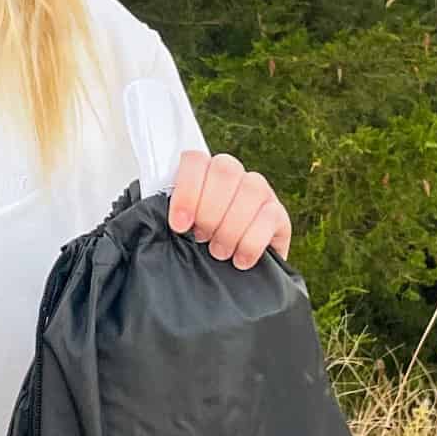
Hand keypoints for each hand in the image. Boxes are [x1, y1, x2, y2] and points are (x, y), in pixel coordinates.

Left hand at [166, 151, 291, 268]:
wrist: (229, 275)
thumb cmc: (199, 248)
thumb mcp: (180, 231)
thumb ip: (172, 218)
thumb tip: (156, 221)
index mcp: (203, 173)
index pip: (195, 160)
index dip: (187, 191)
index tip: (179, 225)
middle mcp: (233, 175)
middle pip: (225, 171)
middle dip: (209, 211)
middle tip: (201, 238)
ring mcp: (260, 191)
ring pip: (250, 190)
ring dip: (230, 227)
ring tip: (219, 251)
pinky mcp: (279, 215)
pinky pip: (269, 217)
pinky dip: (251, 242)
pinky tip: (240, 259)